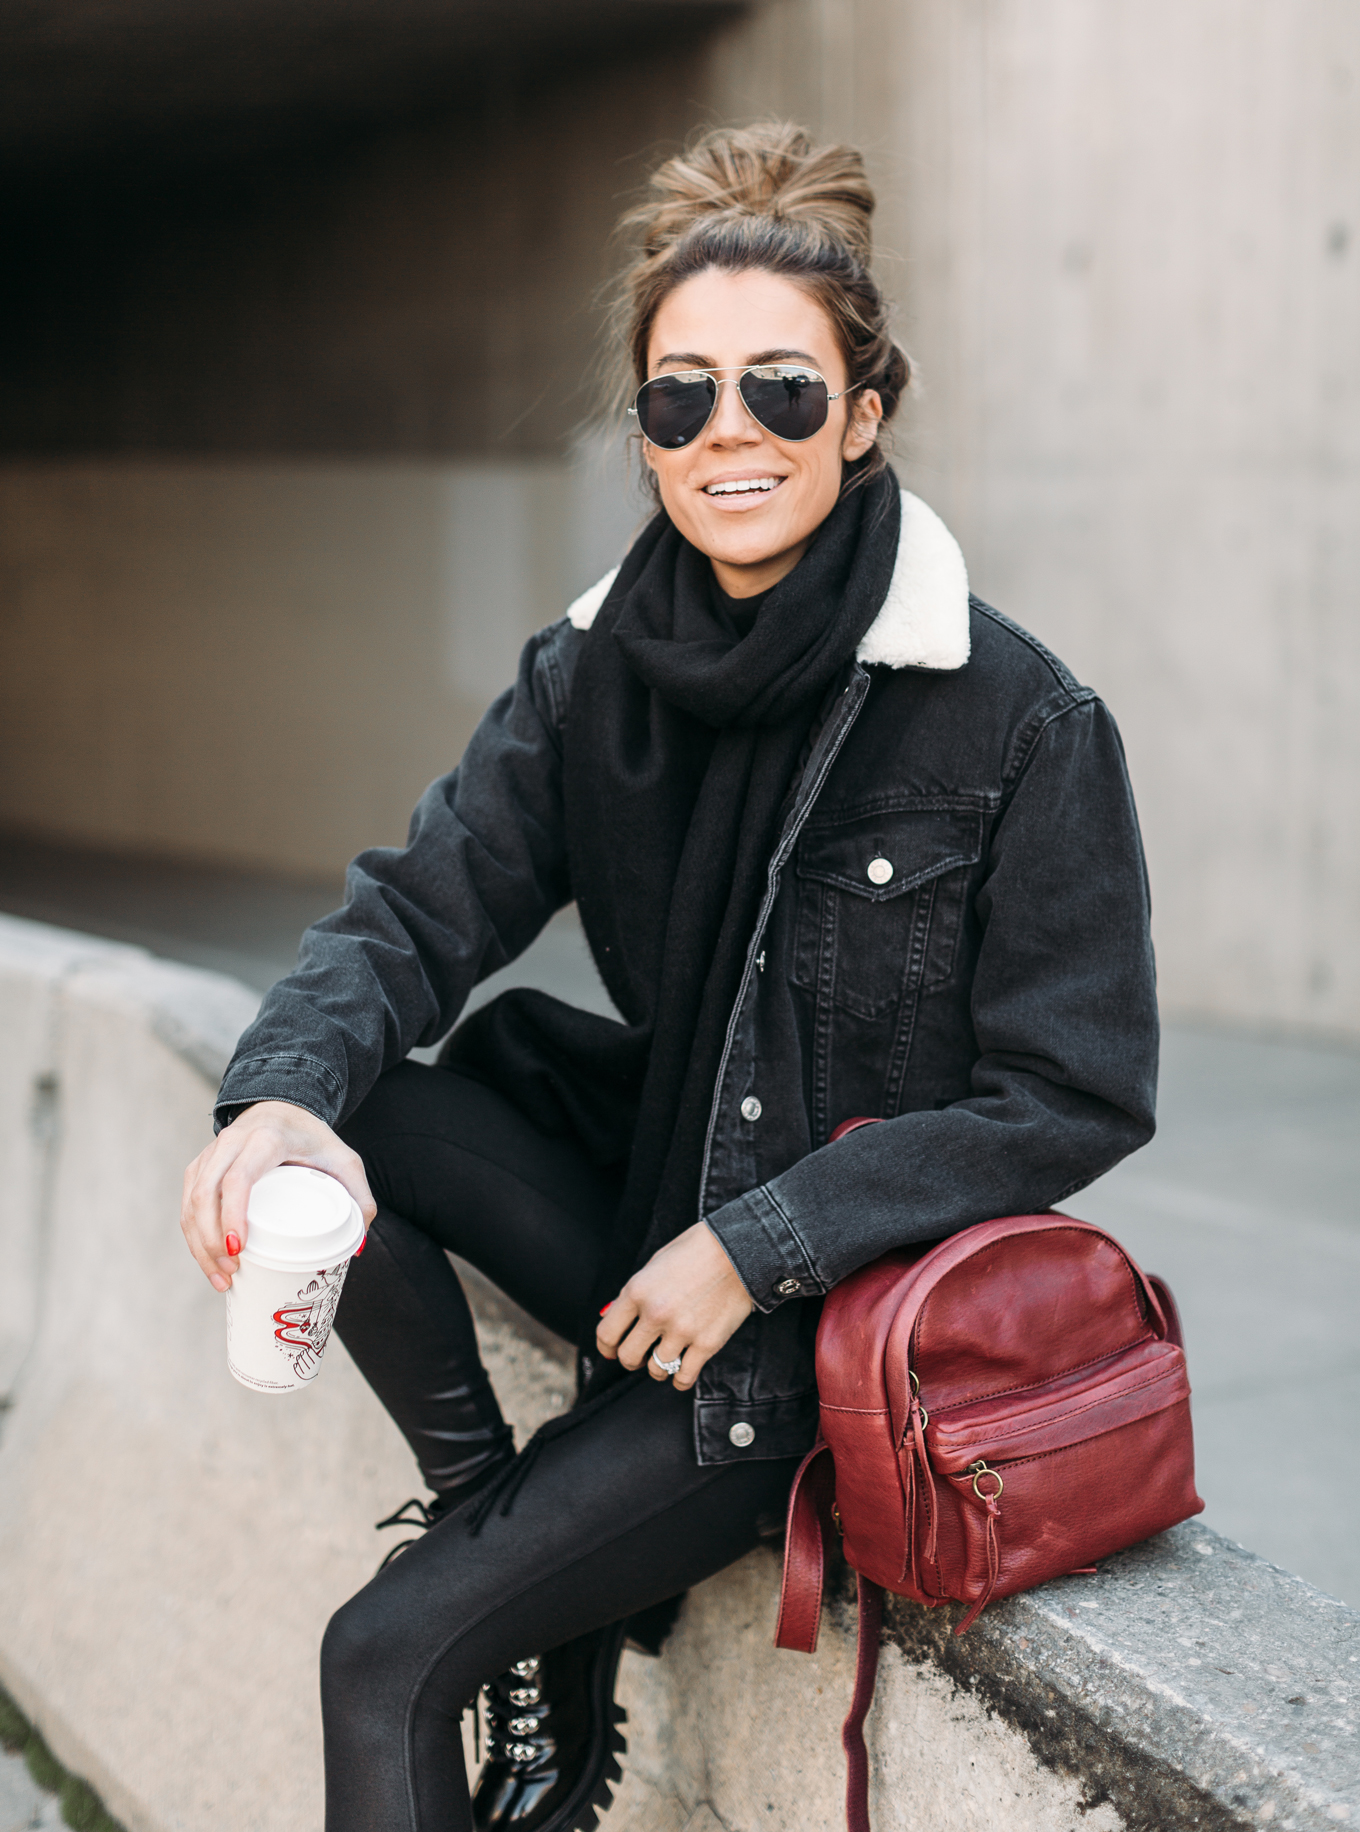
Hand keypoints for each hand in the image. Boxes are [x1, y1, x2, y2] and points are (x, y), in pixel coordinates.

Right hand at [180, 1100, 375, 1291]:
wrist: (284, 1107)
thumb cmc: (314, 1139)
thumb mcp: (345, 1161)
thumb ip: (359, 1198)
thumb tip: (358, 1244)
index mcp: (266, 1138)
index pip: (238, 1178)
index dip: (233, 1214)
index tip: (238, 1248)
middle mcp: (231, 1142)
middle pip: (206, 1194)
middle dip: (211, 1240)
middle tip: (232, 1274)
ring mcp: (211, 1153)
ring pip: (191, 1201)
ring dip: (200, 1244)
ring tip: (222, 1279)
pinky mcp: (200, 1166)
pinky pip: (188, 1202)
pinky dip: (194, 1235)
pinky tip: (210, 1261)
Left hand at [595, 1222, 753, 1391]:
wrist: (740, 1250)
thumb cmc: (696, 1250)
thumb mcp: (655, 1263)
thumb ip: (633, 1293)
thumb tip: (610, 1317)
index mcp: (638, 1291)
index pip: (607, 1334)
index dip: (606, 1347)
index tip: (612, 1350)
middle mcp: (656, 1314)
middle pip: (628, 1357)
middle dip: (631, 1360)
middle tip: (640, 1356)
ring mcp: (682, 1331)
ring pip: (656, 1370)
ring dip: (658, 1368)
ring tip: (666, 1357)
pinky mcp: (707, 1343)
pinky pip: (684, 1377)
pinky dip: (680, 1379)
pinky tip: (682, 1371)